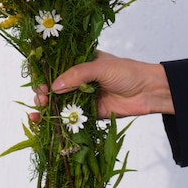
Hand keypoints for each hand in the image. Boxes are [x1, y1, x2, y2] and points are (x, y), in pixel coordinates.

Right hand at [32, 51, 173, 120]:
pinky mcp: (91, 113)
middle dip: (44, 95)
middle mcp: (80, 79)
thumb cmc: (128, 72)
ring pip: (61, 103)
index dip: (45, 77)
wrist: (150, 91)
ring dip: (48, 110)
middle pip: (56, 88)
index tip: (38, 87)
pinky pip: (73, 117)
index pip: (57, 68)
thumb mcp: (101, 67)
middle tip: (39, 102)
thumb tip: (54, 86)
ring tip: (38, 116)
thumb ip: (77, 75)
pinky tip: (49, 125)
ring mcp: (85, 96)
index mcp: (81, 62)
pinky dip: (61, 122)